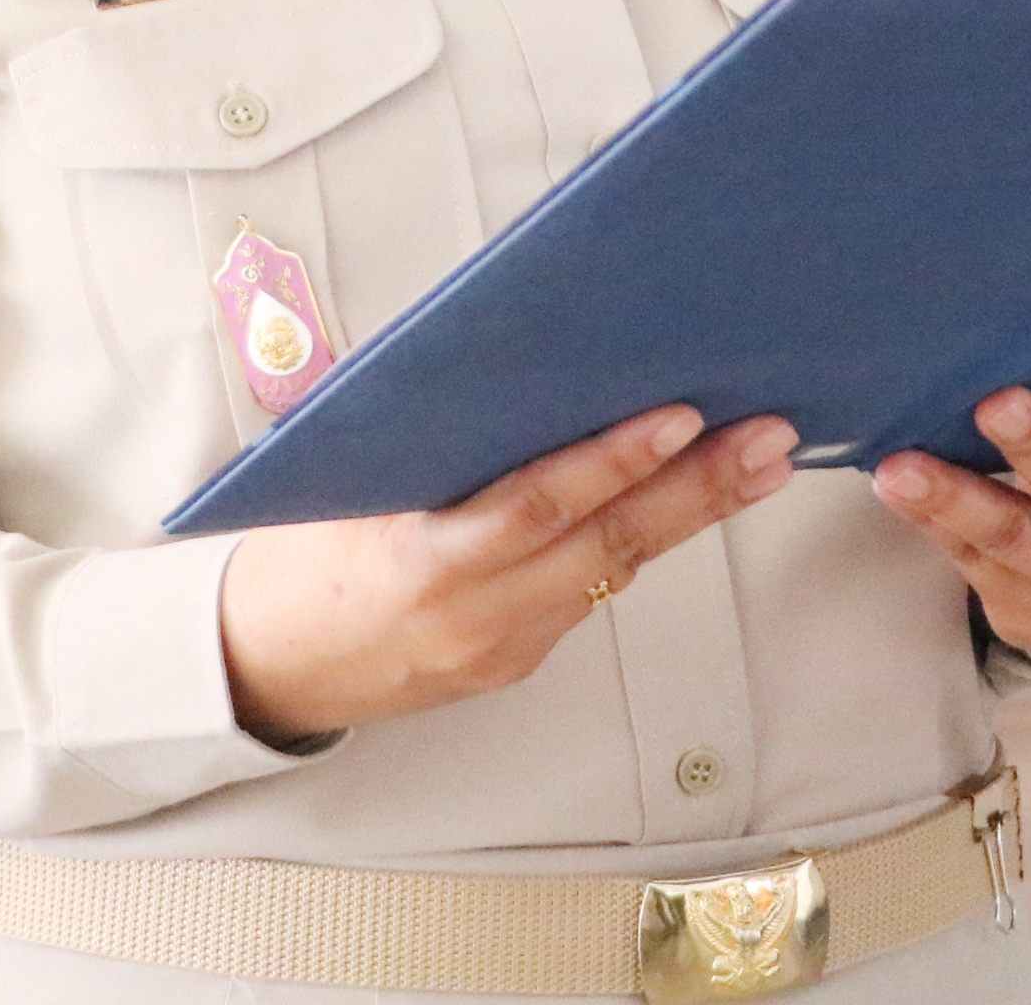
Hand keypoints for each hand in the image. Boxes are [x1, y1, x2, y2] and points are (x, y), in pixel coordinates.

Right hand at [218, 403, 798, 744]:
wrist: (262, 665)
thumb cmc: (297, 556)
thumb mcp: (348, 485)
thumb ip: (430, 439)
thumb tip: (511, 363)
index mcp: (423, 561)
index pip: (536, 504)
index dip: (613, 461)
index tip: (679, 417)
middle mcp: (475, 614)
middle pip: (607, 544)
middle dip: (699, 488)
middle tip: (769, 438)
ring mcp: (502, 646)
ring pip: (612, 568)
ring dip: (690, 513)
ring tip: (759, 462)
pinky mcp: (514, 661)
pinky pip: (585, 592)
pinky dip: (634, 544)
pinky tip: (683, 503)